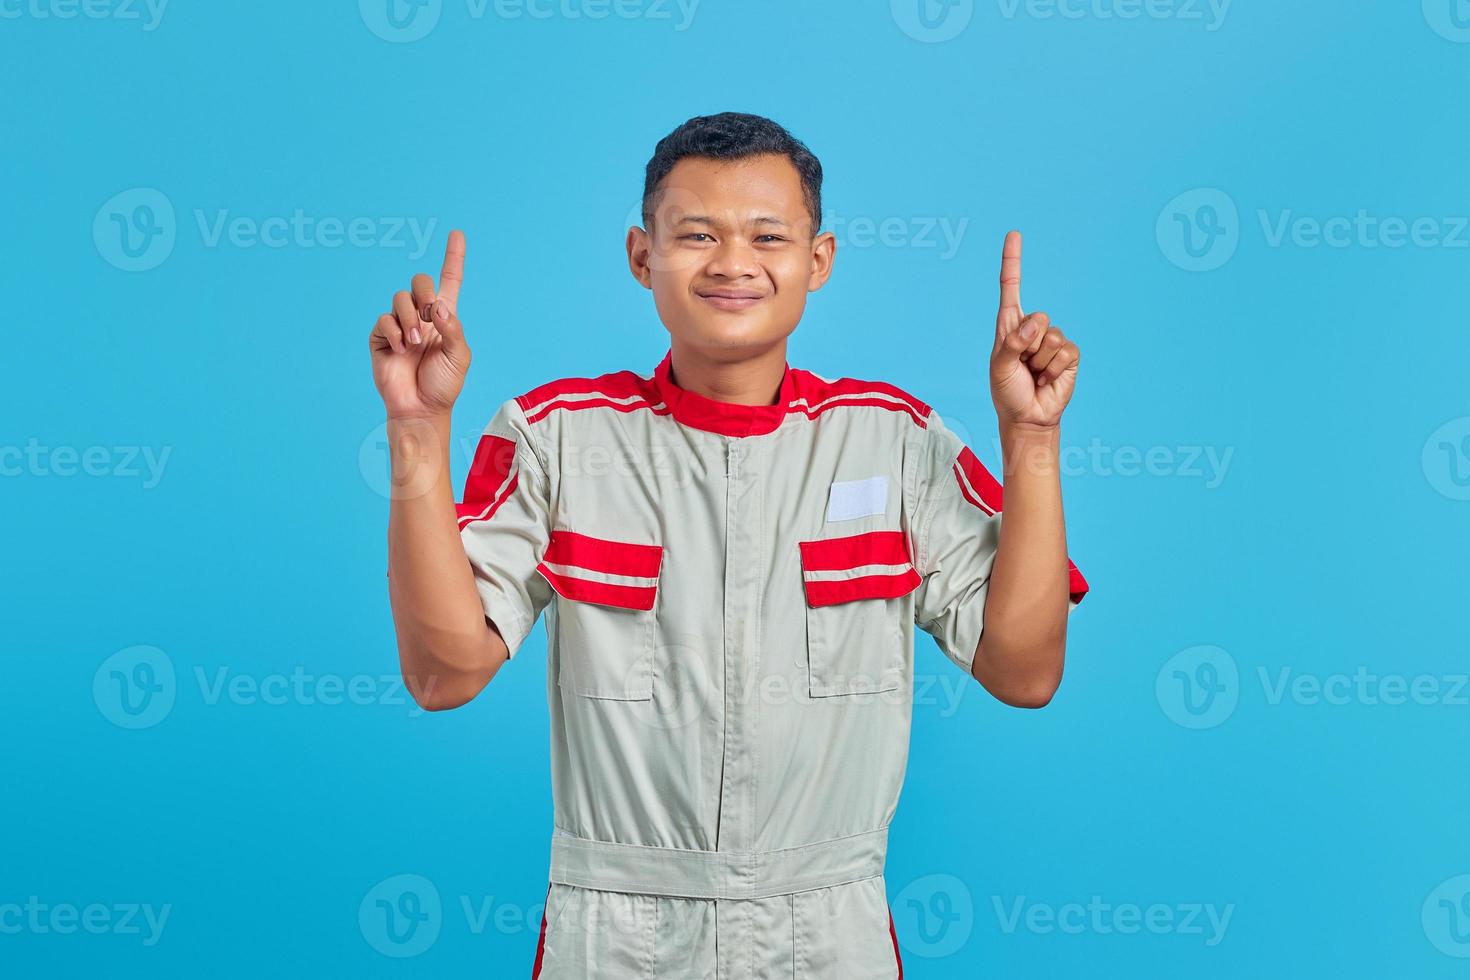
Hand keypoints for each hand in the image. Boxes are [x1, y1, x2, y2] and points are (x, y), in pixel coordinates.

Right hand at [369, 230, 470, 420]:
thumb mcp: (460, 356)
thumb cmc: (444, 384)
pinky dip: (394, 332)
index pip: (450, 280)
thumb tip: (436, 307)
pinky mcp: (381, 336)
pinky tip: (400, 350)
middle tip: (430, 315)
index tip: (457, 233)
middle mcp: (422, 316)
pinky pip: (384, 319)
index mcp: (445, 317)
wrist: (421, 408)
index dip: (453, 257)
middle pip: (420, 281)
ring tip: (414, 344)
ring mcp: (400, 325)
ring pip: (400, 298)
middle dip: (425, 292)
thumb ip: (452, 328)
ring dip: (409, 318)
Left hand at [989, 231, 1079, 429]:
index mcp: (1009, 325)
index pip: (1011, 288)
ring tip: (1034, 374)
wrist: (1028, 417)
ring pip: (1052, 336)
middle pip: (1037, 317)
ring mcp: (1052, 340)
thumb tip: (1035, 323)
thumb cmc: (1008, 392)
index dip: (1013, 261)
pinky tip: (1047, 379)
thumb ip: (1013, 343)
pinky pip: (1066, 351)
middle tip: (1023, 366)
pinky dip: (1054, 369)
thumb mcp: (1000, 368)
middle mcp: (1032, 328)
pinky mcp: (1069, 355)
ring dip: (1040, 361)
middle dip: (1028, 345)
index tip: (1013, 234)